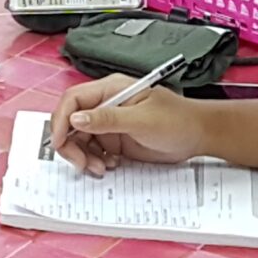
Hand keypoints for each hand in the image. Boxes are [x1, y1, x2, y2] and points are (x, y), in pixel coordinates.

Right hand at [48, 75, 207, 175]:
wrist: (198, 135)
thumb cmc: (178, 119)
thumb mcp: (142, 120)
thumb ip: (108, 119)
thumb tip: (76, 118)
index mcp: (110, 90)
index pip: (73, 100)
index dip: (60, 120)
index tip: (59, 141)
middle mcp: (106, 105)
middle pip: (71, 122)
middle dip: (71, 144)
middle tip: (81, 162)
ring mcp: (109, 124)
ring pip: (80, 139)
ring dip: (83, 156)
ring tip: (100, 167)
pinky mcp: (115, 140)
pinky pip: (93, 151)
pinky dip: (94, 161)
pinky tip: (109, 165)